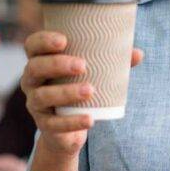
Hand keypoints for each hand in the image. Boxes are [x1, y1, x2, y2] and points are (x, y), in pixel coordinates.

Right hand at [21, 30, 142, 158]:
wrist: (67, 130)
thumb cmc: (78, 89)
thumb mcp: (92, 74)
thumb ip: (112, 63)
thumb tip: (138, 53)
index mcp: (40, 61)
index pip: (32, 46)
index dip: (43, 40)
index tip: (64, 40)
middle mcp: (31, 81)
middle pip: (34, 68)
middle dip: (57, 64)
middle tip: (83, 65)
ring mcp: (35, 104)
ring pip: (42, 96)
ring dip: (66, 92)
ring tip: (90, 90)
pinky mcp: (44, 125)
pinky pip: (54, 124)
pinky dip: (72, 122)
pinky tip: (90, 119)